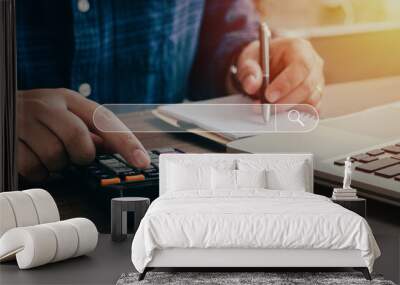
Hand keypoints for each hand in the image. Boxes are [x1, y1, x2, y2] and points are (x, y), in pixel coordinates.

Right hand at [17, 89, 149, 181]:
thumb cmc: (36, 116)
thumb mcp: (64, 114)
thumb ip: (89, 129)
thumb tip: (116, 148)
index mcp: (67, 98)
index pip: (104, 120)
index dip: (126, 142)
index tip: (142, 161)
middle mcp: (47, 105)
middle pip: (79, 140)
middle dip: (81, 156)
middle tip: (72, 154)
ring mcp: (25, 121)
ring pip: (57, 157)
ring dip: (58, 165)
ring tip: (48, 153)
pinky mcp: (9, 141)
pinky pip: (35, 168)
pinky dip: (40, 171)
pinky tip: (34, 158)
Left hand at [235, 38, 324, 111]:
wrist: (266, 65)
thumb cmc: (261, 59)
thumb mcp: (249, 58)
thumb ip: (248, 70)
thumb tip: (252, 85)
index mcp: (299, 48)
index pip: (300, 66)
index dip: (286, 84)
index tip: (268, 96)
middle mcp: (313, 63)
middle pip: (307, 86)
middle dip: (285, 101)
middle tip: (266, 108)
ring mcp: (317, 81)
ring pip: (311, 100)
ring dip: (289, 109)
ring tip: (269, 109)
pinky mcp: (316, 96)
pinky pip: (312, 110)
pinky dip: (296, 114)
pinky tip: (280, 112)